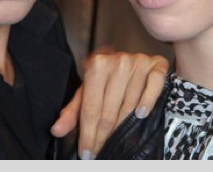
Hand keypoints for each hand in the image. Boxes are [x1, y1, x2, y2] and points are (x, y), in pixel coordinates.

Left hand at [51, 48, 168, 158]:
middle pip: (109, 110)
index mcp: (96, 66)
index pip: (91, 108)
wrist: (129, 59)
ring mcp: (138, 62)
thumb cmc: (106, 79)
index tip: (86, 153)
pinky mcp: (156, 65)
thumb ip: (72, 111)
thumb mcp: (87, 91)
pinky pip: (154, 86)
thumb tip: (56, 130)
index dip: (88, 134)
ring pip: (130, 104)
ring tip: (117, 143)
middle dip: (103, 136)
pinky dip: (148, 101)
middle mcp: (117, 62)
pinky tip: (141, 115)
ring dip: (123, 128)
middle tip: (100, 153)